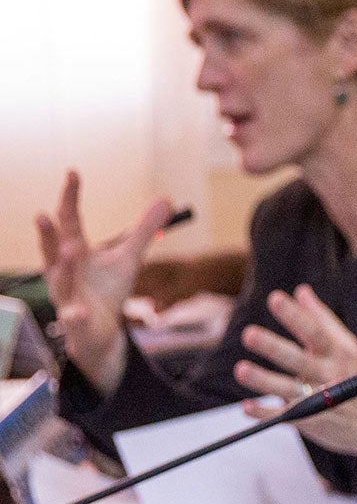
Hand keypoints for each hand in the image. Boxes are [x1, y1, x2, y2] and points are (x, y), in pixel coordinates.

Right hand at [35, 171, 171, 393]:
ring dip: (62, 268)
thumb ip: (144, 230)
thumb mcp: (129, 258)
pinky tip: (78, 313)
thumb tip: (166, 198)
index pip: (69, 220)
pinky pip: (73, 319)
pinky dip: (74, 316)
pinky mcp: (75, 322)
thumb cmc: (107, 289)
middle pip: (54, 248)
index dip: (70, 197)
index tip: (73, 172)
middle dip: (48, 233)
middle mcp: (63, 271)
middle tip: (43, 214)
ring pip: (58, 281)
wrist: (101, 332)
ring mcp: (66, 296)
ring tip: (67, 250)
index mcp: (74, 251)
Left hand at [234, 285, 356, 463]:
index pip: (315, 332)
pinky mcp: (312, 422)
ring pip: (289, 389)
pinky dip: (265, 414)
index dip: (295, 317)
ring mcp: (320, 400)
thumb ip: (323, 320)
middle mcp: (329, 376)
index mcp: (338, 355)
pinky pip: (285, 417)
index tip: (275, 299)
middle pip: (299, 360)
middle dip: (274, 348)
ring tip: (241, 369)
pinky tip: (247, 407)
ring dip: (264, 381)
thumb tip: (301, 291)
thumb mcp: (349, 348)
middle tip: (249, 334)